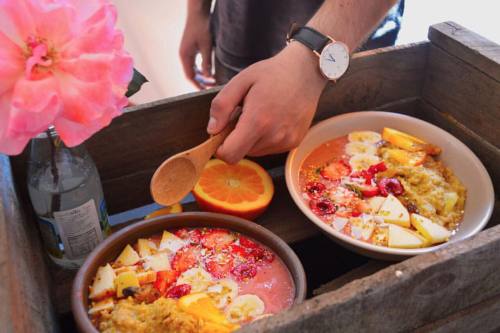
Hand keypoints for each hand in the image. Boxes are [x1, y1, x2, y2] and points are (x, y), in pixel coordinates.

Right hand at [179, 9, 213, 88]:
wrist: (197, 14)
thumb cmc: (201, 27)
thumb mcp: (206, 46)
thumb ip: (207, 62)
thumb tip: (208, 77)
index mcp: (185, 56)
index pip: (190, 76)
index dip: (198, 85)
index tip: (205, 91)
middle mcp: (184, 56)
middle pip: (191, 75)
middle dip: (200, 83)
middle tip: (211, 88)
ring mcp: (186, 53)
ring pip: (193, 70)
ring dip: (201, 77)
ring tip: (212, 81)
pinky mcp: (190, 50)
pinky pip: (194, 64)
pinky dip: (201, 70)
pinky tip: (209, 72)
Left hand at [207, 42, 327, 163]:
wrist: (306, 71)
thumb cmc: (271, 73)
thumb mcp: (240, 81)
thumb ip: (221, 106)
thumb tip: (212, 130)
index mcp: (258, 121)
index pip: (230, 155)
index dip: (221, 148)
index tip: (222, 134)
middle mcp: (274, 136)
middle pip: (242, 153)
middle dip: (237, 139)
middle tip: (243, 116)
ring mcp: (286, 141)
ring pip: (256, 152)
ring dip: (251, 139)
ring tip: (260, 115)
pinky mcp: (294, 142)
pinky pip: (270, 148)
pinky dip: (265, 138)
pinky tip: (272, 119)